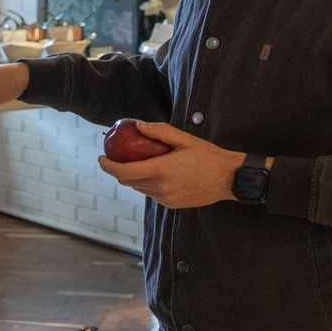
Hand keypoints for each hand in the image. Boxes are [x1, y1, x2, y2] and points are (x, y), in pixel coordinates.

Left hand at [98, 121, 243, 208]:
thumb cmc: (208, 156)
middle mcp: (160, 188)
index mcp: (161, 171)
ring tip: (139, 162)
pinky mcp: (171, 205)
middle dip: (119, 170)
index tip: (102, 158)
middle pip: (128, 181)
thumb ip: (159, 132)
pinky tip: (157, 172)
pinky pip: (151, 194)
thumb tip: (138, 125)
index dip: (108, 166)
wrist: (229, 179)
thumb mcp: (184, 139)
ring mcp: (165, 199)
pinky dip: (148, 184)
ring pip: (139, 188)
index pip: (123, 172)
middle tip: (118, 156)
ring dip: (134, 176)